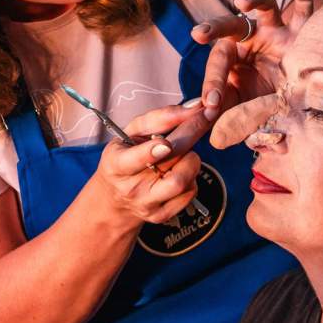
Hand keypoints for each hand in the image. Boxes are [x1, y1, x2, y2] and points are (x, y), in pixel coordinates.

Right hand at [94, 101, 213, 224]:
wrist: (116, 197)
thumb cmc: (128, 154)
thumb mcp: (133, 132)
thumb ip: (160, 117)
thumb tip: (195, 106)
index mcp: (116, 164)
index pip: (134, 160)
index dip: (151, 152)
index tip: (166, 144)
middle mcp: (130, 188)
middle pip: (169, 163)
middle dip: (191, 134)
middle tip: (206, 115)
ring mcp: (147, 205)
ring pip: (183, 181)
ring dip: (191, 161)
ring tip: (183, 154)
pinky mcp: (162, 215)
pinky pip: (190, 193)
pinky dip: (192, 177)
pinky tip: (180, 171)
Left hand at [191, 0, 315, 119]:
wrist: (300, 96)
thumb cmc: (267, 101)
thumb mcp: (248, 112)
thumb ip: (233, 120)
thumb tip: (216, 140)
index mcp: (233, 59)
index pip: (218, 66)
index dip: (213, 84)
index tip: (210, 105)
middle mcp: (251, 40)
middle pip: (229, 27)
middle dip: (214, 28)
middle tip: (199, 33)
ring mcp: (277, 31)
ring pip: (264, 6)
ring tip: (241, 0)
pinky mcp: (301, 31)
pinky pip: (303, 11)